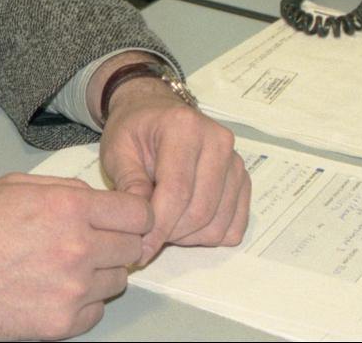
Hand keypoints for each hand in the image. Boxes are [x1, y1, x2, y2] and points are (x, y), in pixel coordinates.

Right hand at [0, 174, 150, 339]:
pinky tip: (51, 290)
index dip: (132, 217)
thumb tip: (101, 202)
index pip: (139, 215)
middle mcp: (78, 248)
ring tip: (58, 267)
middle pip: (133, 249)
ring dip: (98, 275)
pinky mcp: (60, 324)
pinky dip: (81, 304)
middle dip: (115, 244)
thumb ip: (67, 190)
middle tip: (86, 244)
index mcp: (69, 207)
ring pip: (116, 282)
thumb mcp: (18, 186)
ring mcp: (71, 290)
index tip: (123, 221)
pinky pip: (95, 312)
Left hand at [97, 74, 249, 263]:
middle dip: (171, 234)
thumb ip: (129, 184)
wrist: (154, 112)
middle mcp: (218, 142)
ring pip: (218, 224)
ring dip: (188, 237)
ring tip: (163, 223)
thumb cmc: (133, 131)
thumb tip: (141, 225)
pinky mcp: (244, 181)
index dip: (158, 227)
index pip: (177, 191)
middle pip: (200, 211)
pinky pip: (233, 227)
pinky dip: (207, 235)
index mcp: (184, 128)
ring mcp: (236, 163)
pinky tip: (184, 222)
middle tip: (146, 236)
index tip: (140, 249)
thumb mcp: (117, 151)